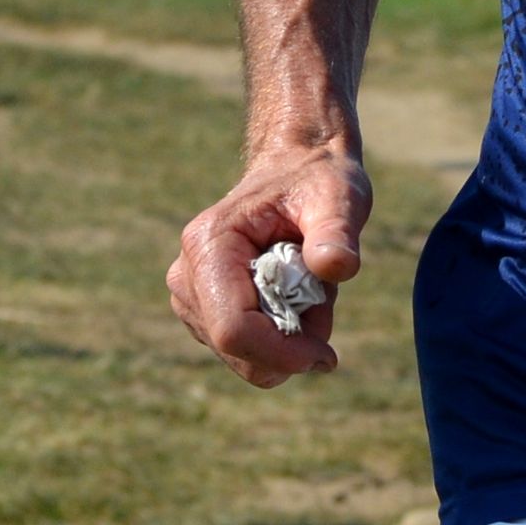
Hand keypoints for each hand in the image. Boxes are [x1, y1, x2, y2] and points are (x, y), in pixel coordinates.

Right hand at [168, 141, 368, 385]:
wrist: (298, 168)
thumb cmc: (318, 180)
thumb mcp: (339, 196)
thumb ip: (337, 232)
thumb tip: (337, 267)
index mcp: (210, 243)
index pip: (233, 328)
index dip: (280, 353)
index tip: (327, 356)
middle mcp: (187, 272)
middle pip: (234, 349)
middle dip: (288, 346)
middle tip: (325, 303)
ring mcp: (190, 294)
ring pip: (240, 356)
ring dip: (285, 340)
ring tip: (310, 289)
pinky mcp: (203, 310)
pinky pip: (243, 350)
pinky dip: (277, 339)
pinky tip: (295, 299)